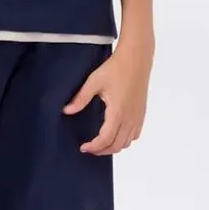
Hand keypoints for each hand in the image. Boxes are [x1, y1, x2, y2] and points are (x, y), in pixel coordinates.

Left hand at [62, 37, 152, 154]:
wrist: (136, 59)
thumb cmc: (116, 68)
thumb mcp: (94, 82)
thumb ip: (81, 98)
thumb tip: (67, 110)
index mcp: (118, 111)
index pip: (106, 139)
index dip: (94, 147)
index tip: (83, 147)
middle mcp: (130, 117)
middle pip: (117, 145)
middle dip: (102, 150)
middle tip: (89, 148)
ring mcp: (137, 116)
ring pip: (127, 142)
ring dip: (113, 146)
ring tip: (100, 143)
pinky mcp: (141, 113)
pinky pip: (135, 134)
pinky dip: (125, 139)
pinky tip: (115, 134)